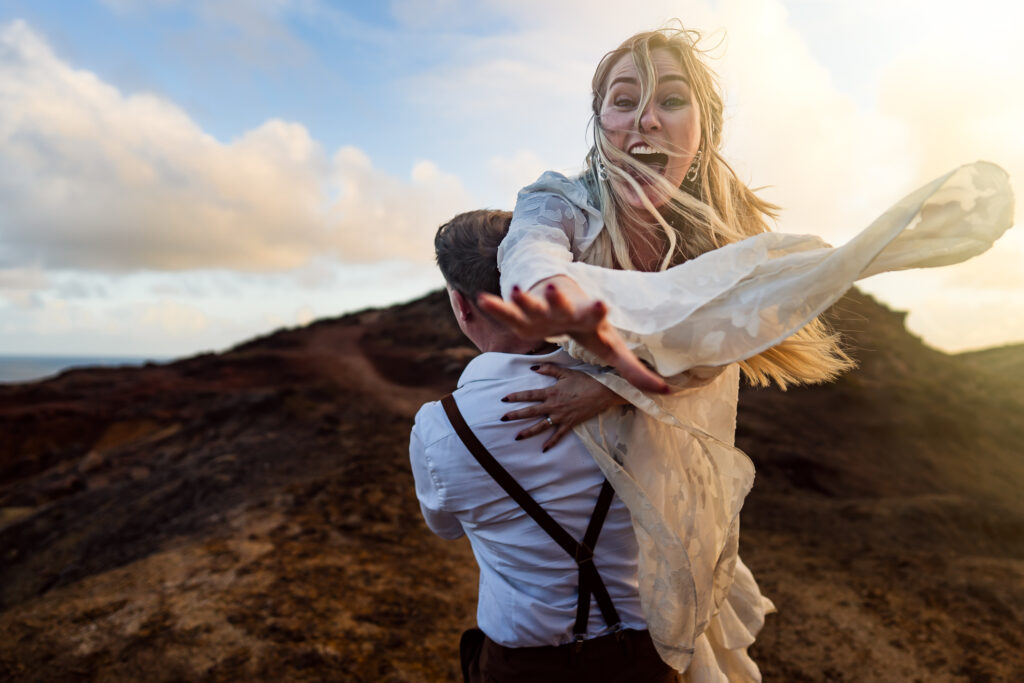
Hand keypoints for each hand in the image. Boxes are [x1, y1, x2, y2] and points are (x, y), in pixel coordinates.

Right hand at [478, 282, 669, 393]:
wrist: (568, 301)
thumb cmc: (591, 329)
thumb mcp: (613, 349)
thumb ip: (635, 371)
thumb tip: (667, 390)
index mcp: (588, 317)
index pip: (595, 313)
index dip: (597, 310)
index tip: (602, 305)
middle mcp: (565, 309)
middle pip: (560, 303)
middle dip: (556, 297)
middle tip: (551, 289)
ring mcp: (543, 310)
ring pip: (531, 304)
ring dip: (522, 298)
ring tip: (512, 289)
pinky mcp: (524, 315)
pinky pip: (508, 312)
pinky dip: (496, 306)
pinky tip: (481, 298)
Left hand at [500, 364, 625, 450]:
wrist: (602, 393)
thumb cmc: (584, 381)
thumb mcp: (565, 373)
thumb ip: (548, 370)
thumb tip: (533, 368)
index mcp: (551, 392)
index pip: (529, 395)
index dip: (516, 397)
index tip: (504, 399)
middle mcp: (553, 406)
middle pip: (530, 412)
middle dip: (515, 415)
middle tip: (503, 419)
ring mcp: (561, 416)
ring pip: (541, 426)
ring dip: (528, 432)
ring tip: (516, 437)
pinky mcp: (569, 423)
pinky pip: (558, 435)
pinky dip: (551, 443)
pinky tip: (543, 449)